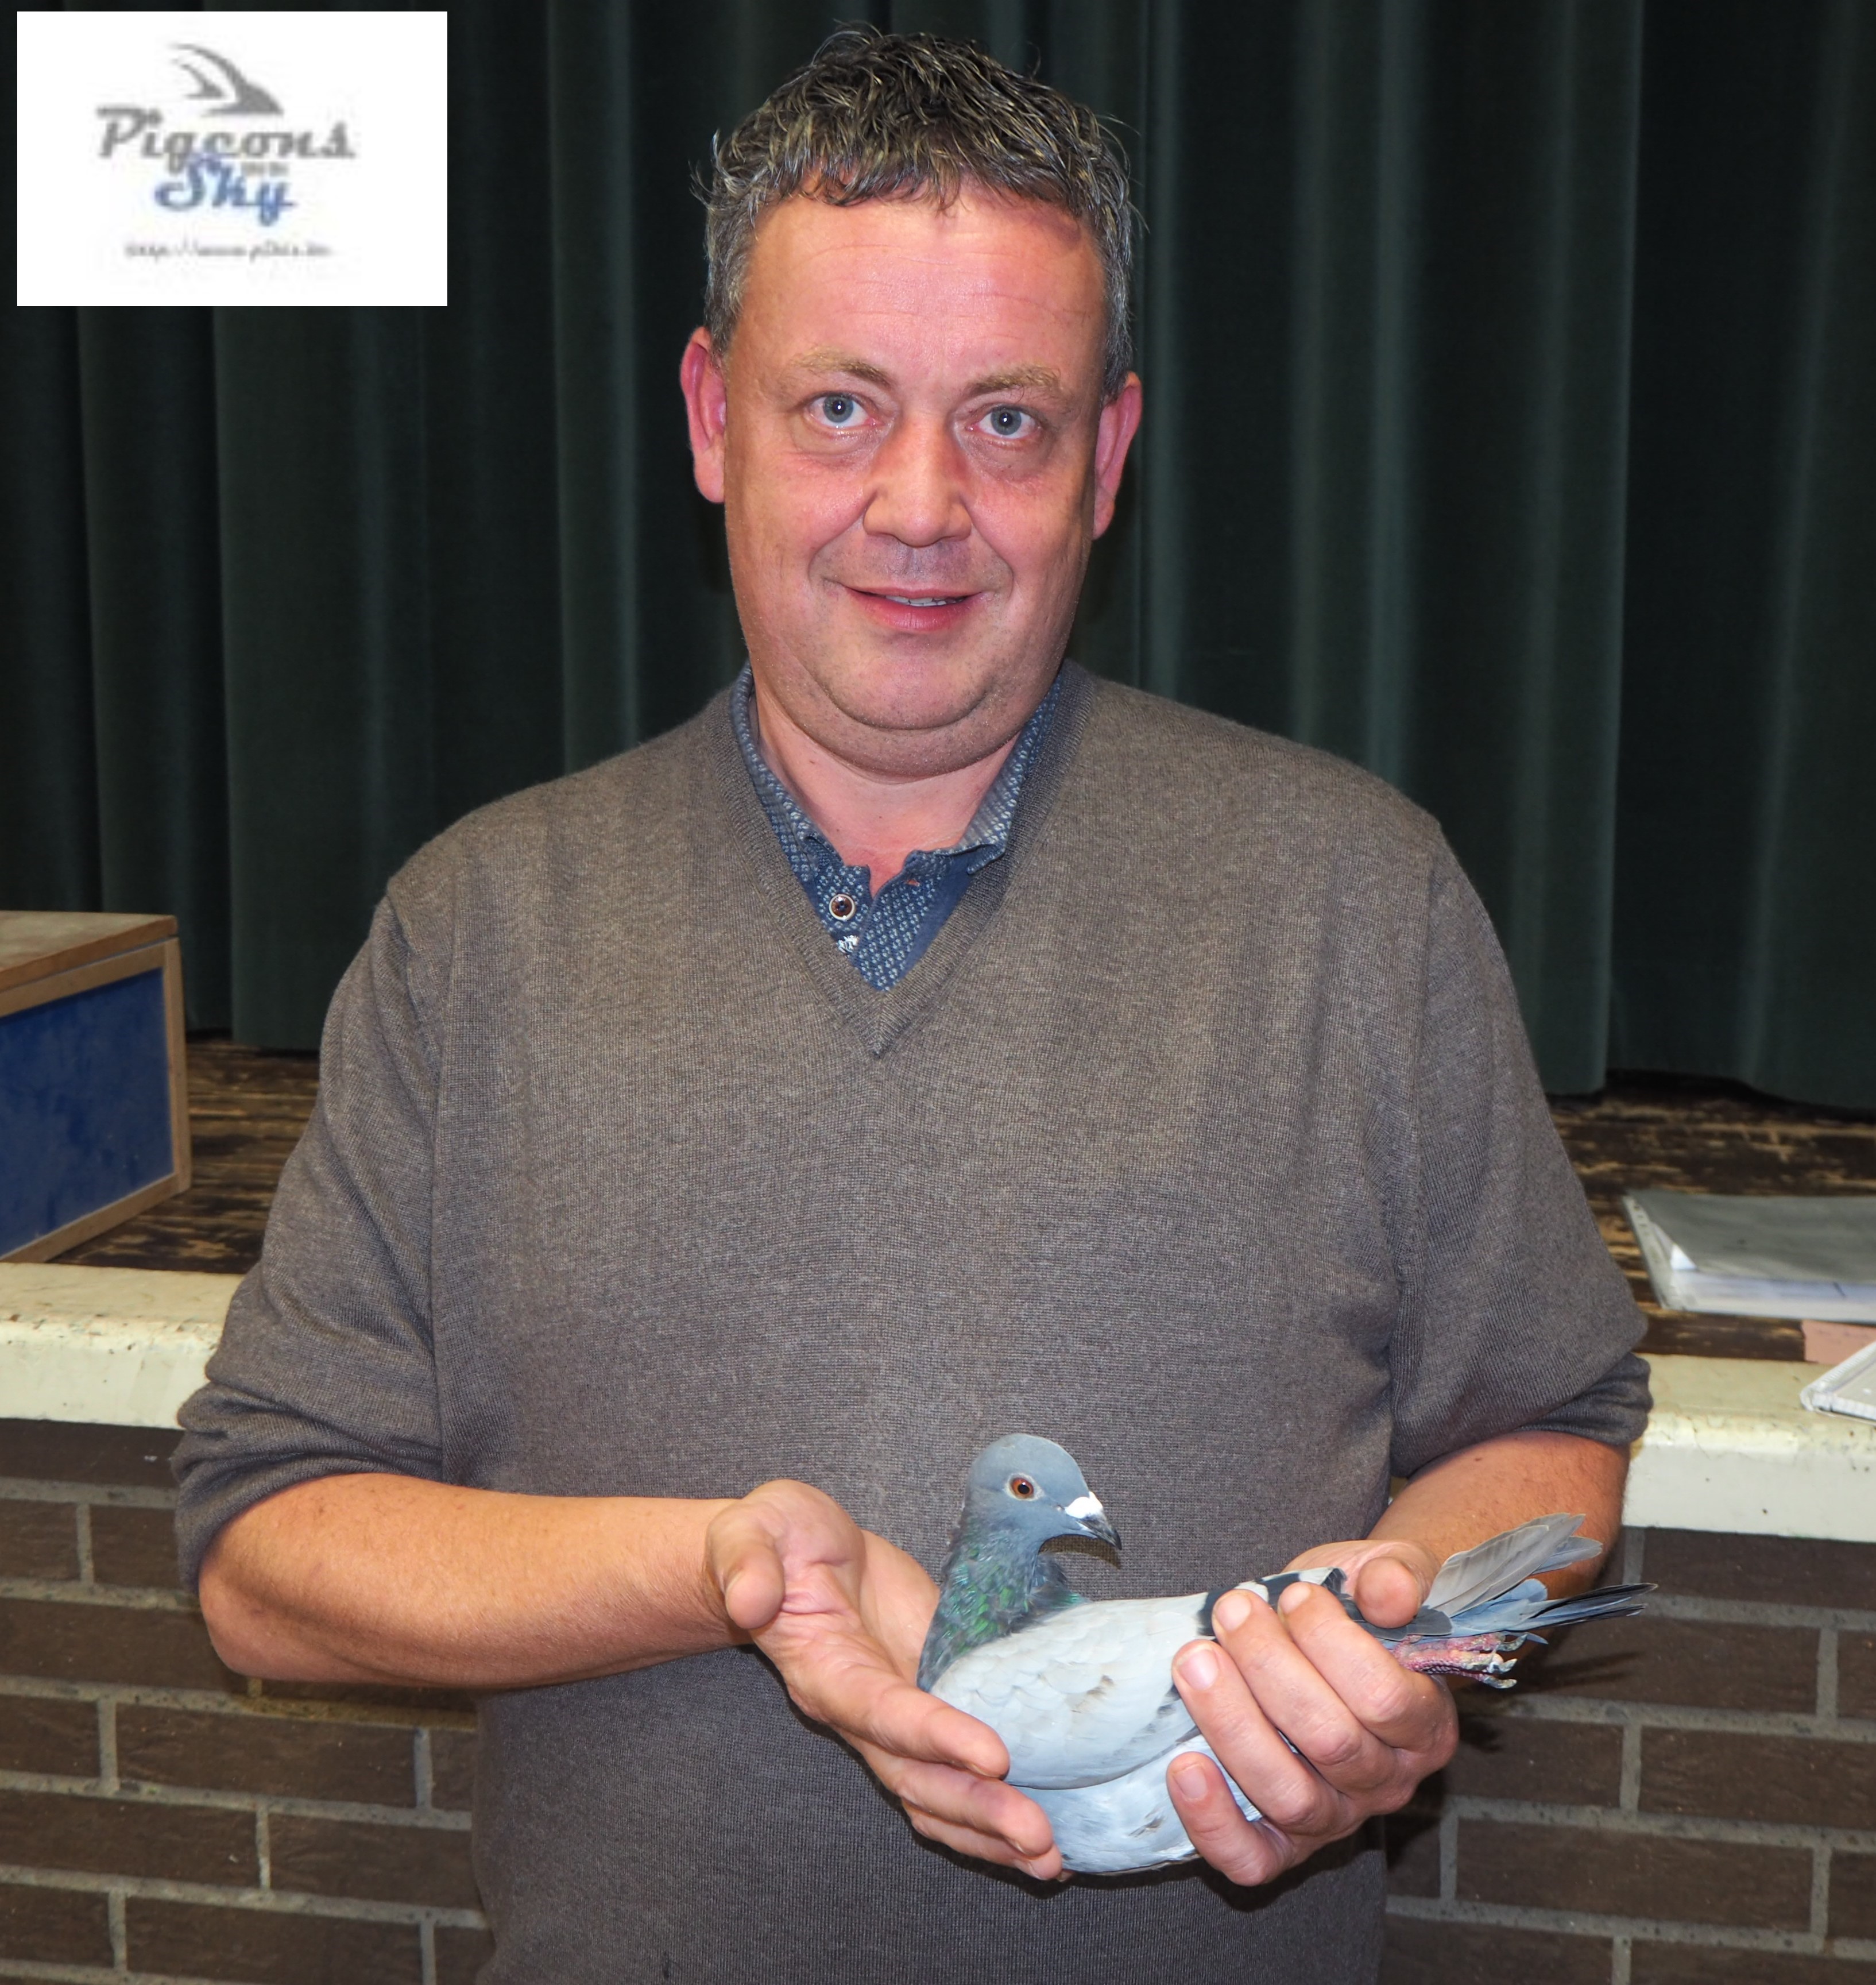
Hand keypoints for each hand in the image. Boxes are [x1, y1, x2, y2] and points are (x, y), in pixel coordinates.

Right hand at [704, 1480, 1062, 1879]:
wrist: (790, 1549)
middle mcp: (858, 1711)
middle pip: (916, 1777)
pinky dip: (994, 1801)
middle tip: (1040, 1838)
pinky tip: (1044, 1820)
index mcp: (822, 1670)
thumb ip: (748, 1563)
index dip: (935, 1737)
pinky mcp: (924, 1694)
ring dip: (991, 1828)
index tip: (994, 1755)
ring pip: (937, 1790)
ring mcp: (893, 1714)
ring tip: (1049, 1859)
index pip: (882, 1712)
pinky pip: (956, 1765)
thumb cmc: (771, 1540)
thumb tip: (752, 1598)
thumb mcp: (749, 1534)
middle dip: (977, 1809)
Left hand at [1166, 1537, 1456, 1884]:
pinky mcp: (1283, 1843)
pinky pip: (1253, 1858)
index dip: (1333, 1644)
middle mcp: (1387, 1783)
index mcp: (1426, 1724)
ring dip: (1233, 1724)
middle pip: (1331, 1743)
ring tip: (1194, 1659)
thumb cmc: (1357, 1608)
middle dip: (1270, 1668)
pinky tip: (1183, 1767)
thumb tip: (1387, 1593)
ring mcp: (1336, 1819)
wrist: (1332, 1643)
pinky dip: (1215, 1822)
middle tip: (1232, 1609)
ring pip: (1289, 1795)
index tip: (1294, 1593)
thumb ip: (1396, 1577)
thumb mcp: (1385, 1575)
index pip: (1386, 1699)